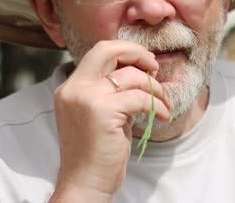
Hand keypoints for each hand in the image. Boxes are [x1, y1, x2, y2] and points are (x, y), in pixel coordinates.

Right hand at [49, 40, 171, 201]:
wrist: (85, 184)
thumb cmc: (98, 152)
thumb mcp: (101, 113)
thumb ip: (112, 91)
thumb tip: (142, 71)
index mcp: (71, 87)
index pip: (99, 51)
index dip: (126, 51)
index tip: (146, 62)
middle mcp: (74, 88)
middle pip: (108, 50)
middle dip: (138, 54)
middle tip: (156, 68)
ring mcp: (86, 98)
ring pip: (131, 76)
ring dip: (154, 88)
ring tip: (163, 103)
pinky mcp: (102, 112)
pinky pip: (140, 98)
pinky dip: (157, 105)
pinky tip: (162, 116)